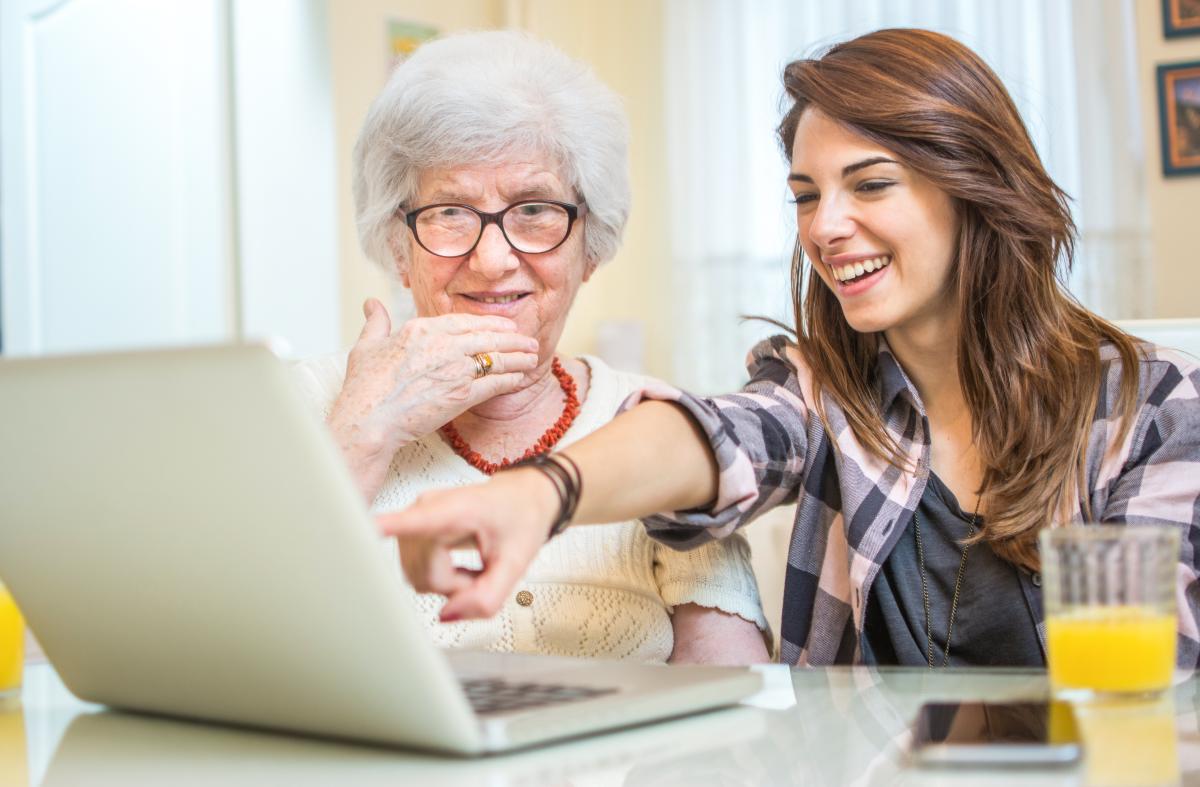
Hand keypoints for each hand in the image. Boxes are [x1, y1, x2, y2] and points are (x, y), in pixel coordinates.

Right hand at [329, 299, 539, 499]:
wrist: (370, 419)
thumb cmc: (365, 388)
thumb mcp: (367, 346)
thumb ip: (376, 323)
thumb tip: (371, 304)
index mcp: (422, 329)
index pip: (465, 321)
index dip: (489, 323)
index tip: (503, 326)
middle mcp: (443, 344)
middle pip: (488, 336)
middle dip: (512, 338)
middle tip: (527, 340)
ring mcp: (455, 369)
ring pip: (497, 358)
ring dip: (518, 357)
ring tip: (532, 357)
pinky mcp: (463, 394)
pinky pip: (495, 383)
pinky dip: (510, 379)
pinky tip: (520, 378)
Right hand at [377, 468, 559, 620]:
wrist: (521, 499)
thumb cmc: (520, 520)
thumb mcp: (516, 562)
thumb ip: (487, 595)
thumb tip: (445, 616)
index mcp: (456, 510)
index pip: (416, 521)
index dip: (388, 526)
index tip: (363, 527)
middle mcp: (425, 510)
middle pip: (424, 574)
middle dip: (455, 586)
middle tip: (482, 574)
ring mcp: (413, 519)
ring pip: (416, 577)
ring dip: (447, 583)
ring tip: (472, 568)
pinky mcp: (410, 531)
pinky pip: (415, 572)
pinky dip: (439, 578)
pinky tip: (459, 567)